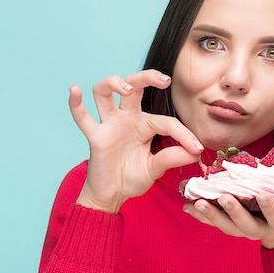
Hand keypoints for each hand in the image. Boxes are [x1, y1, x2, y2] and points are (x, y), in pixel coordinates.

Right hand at [69, 70, 203, 212]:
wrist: (112, 195)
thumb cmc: (132, 178)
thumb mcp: (156, 169)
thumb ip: (172, 158)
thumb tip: (195, 154)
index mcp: (145, 124)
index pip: (167, 121)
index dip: (184, 134)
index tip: (198, 149)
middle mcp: (127, 119)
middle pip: (134, 86)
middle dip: (148, 77)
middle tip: (165, 80)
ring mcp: (109, 125)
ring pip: (105, 92)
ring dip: (113, 83)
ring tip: (126, 89)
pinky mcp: (95, 137)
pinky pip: (82, 118)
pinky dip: (76, 104)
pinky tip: (74, 89)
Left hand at [183, 183, 273, 247]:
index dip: (270, 208)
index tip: (263, 195)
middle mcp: (261, 230)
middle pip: (246, 226)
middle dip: (234, 212)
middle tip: (224, 198)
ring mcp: (244, 230)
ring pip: (227, 227)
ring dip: (212, 215)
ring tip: (198, 203)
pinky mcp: (231, 226)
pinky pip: (215, 223)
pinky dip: (201, 216)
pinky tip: (188, 206)